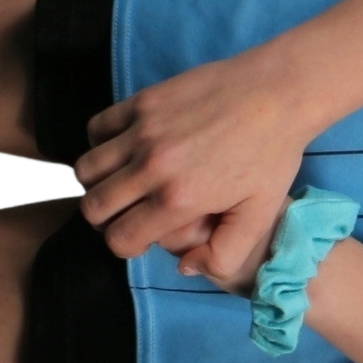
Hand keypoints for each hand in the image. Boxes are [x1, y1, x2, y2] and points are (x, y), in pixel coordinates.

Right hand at [70, 52, 320, 289]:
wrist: (278, 93)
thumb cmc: (273, 154)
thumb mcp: (260, 215)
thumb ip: (224, 254)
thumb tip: (185, 269)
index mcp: (178, 200)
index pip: (119, 239)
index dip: (127, 245)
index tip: (142, 235)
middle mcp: (151, 167)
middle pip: (93, 208)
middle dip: (106, 219)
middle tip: (129, 212)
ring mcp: (143, 131)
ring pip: (85, 169)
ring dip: (98, 182)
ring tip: (122, 182)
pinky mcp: (142, 101)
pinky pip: (96, 128)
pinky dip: (101, 143)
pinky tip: (126, 148)